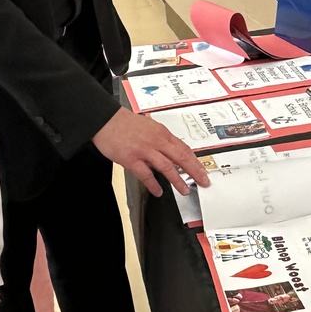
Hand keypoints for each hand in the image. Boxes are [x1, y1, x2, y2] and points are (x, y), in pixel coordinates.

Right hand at [93, 106, 209, 196]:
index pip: (185, 149)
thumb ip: (162, 140)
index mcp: (163, 133)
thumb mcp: (150, 126)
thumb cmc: (126, 123)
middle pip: (181, 158)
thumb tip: (172, 152)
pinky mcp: (132, 159)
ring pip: (167, 167)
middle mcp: (157, 141)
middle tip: (203, 182)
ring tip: (184, 190)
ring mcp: (144, 151)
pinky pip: (146, 174)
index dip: (196, 162)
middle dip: (194, 171)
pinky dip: (153, 184)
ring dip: (177, 180)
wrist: (107, 120)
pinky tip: (158, 191)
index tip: (203, 171)